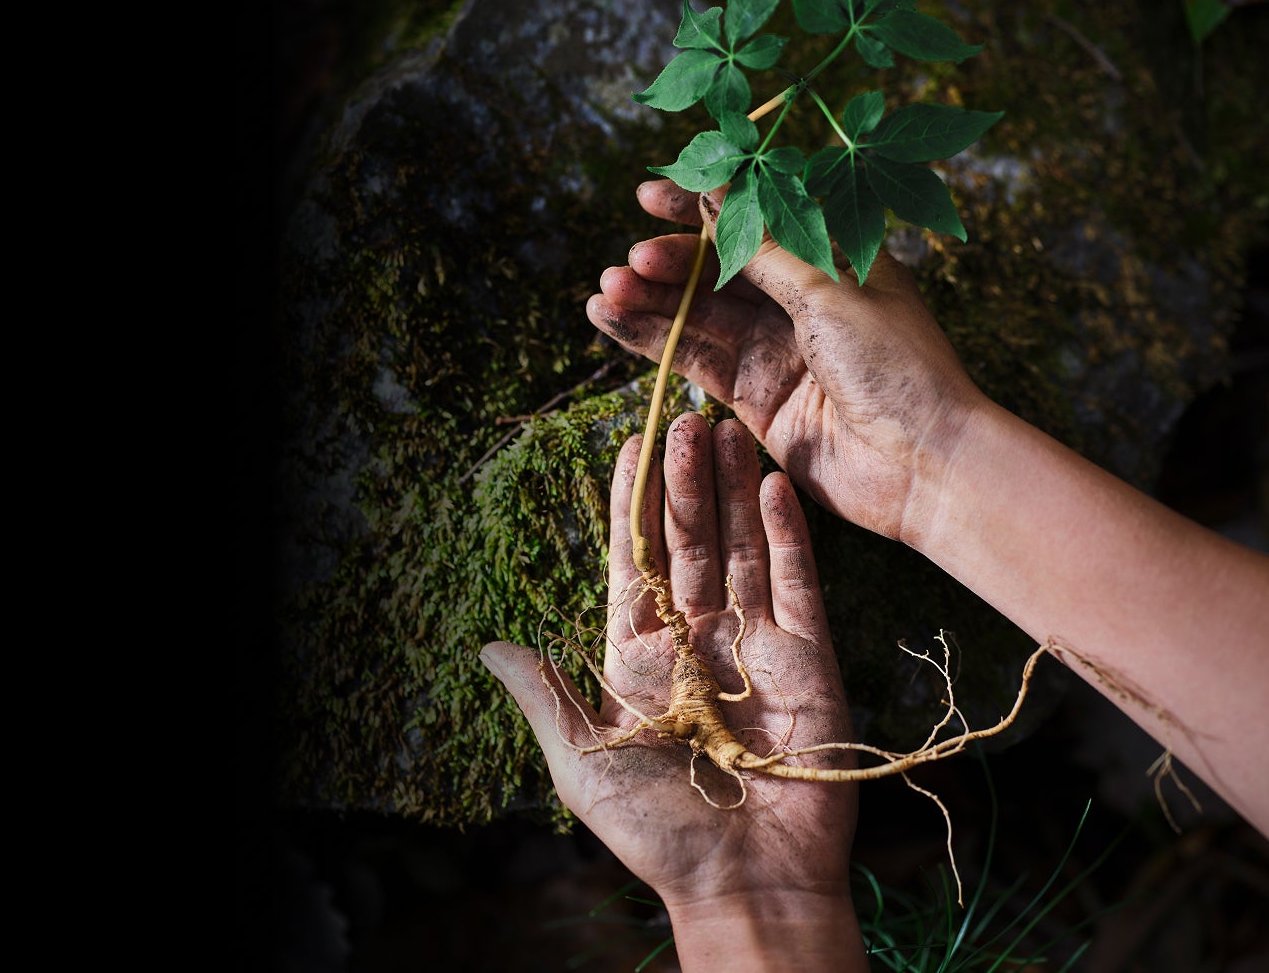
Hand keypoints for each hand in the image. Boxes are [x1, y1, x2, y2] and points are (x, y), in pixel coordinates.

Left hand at [482, 413, 864, 967]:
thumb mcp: (583, 760)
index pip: (632, 561)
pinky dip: (788, 535)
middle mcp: (696, 638)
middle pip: (687, 542)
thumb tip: (487, 647)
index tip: (629, 443)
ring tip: (726, 430)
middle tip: (685, 416)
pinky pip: (798, 583)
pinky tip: (774, 486)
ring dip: (733, 491)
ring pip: (742, 548)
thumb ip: (544, 695)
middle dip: (684, 482)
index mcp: (638, 655)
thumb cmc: (657, 831)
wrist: (746, 881)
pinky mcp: (809, 658)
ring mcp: (755, 643)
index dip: (632, 503)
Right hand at [585, 178, 987, 542]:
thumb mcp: (829, 290)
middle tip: (630, 262)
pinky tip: (613, 321)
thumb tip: (713, 195)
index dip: (699, 206)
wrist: (922, 463)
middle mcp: (800, 301)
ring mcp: (774, 349)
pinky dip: (652, 341)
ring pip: (698, 315)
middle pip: (717, 269)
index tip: (648, 194)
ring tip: (605, 292)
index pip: (753, 222)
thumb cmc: (898, 365)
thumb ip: (762, 250)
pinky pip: (693, 359)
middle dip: (669, 262)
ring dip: (650, 301)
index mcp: (832, 261)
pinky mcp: (753, 396)